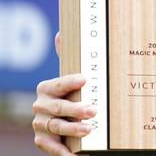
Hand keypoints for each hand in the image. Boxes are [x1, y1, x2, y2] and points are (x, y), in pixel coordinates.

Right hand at [32, 32, 95, 155]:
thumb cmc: (72, 94)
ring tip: (89, 129)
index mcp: (47, 88)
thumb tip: (61, 33)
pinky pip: (50, 147)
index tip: (85, 79)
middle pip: (58, 108)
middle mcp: (40, 106)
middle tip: (93, 109)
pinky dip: (63, 151)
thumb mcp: (71, 78)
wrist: (63, 118)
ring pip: (55, 127)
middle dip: (76, 109)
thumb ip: (68, 57)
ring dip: (72, 129)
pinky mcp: (42, 140)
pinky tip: (76, 154)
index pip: (58, 84)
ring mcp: (40, 124)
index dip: (70, 82)